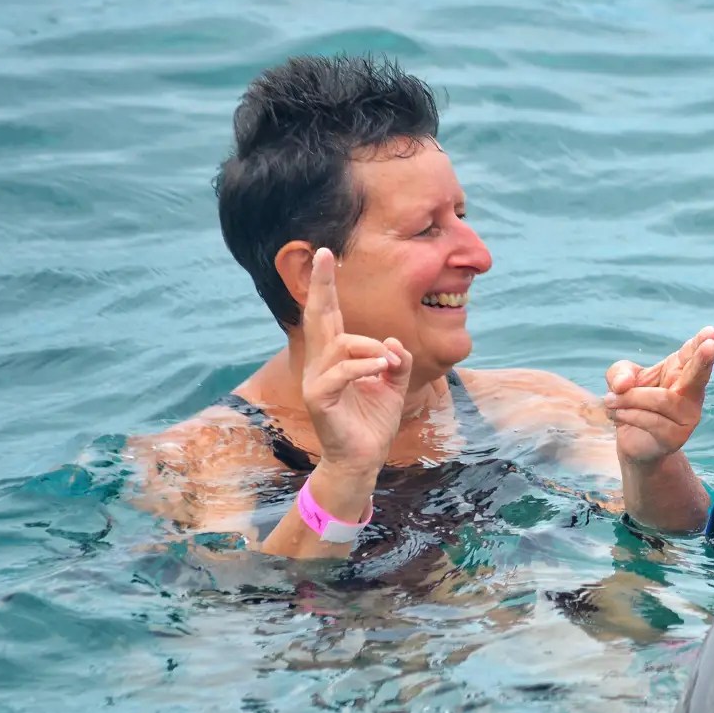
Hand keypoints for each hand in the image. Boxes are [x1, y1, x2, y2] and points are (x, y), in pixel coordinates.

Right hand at [299, 246, 412, 472]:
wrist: (364, 458)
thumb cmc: (374, 421)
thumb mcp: (394, 384)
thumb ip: (396, 360)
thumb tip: (392, 343)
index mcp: (336, 357)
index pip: (330, 316)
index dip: (327, 287)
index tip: (326, 254)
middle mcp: (320, 364)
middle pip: (318, 317)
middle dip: (323, 285)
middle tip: (324, 254)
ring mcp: (316, 380)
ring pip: (341, 344)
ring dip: (371, 349)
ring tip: (389, 365)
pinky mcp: (318, 398)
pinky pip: (340, 371)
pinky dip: (365, 366)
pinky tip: (382, 371)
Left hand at [605, 326, 713, 467]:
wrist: (632, 441)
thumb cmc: (633, 403)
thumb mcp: (621, 380)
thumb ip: (619, 373)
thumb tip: (623, 384)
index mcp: (679, 372)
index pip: (692, 355)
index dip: (701, 344)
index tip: (710, 332)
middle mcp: (691, 394)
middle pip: (698, 376)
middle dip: (703, 361)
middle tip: (710, 345)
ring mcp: (687, 417)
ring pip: (662, 400)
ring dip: (630, 398)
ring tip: (611, 399)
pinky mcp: (676, 437)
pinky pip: (652, 421)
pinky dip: (628, 415)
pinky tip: (617, 414)